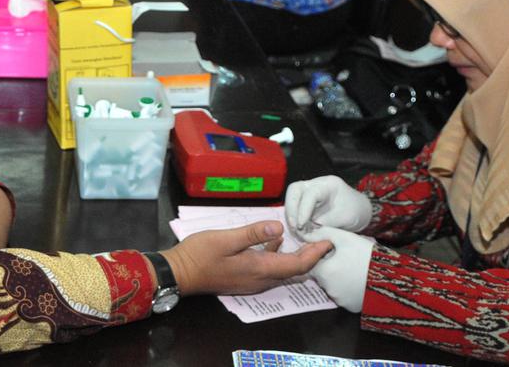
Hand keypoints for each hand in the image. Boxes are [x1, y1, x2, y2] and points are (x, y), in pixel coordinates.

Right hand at [161, 221, 332, 295]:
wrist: (179, 273)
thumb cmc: (199, 254)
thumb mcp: (225, 239)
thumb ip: (252, 233)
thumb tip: (279, 227)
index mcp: (258, 268)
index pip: (296, 264)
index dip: (314, 254)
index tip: (328, 242)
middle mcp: (259, 279)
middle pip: (293, 270)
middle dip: (310, 256)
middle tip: (322, 240)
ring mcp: (251, 281)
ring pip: (282, 270)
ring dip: (295, 256)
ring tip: (305, 239)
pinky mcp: (244, 278)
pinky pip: (269, 269)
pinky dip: (278, 256)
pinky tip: (274, 242)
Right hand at [284, 175, 371, 235]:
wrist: (359, 212)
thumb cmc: (356, 211)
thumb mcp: (345, 217)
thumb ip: (327, 222)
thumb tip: (309, 229)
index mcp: (328, 184)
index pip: (310, 194)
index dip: (303, 210)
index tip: (301, 225)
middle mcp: (315, 185)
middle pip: (294, 190)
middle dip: (291, 209)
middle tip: (294, 227)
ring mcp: (309, 192)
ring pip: (292, 199)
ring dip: (291, 216)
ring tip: (297, 231)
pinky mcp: (305, 202)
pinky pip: (294, 208)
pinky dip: (294, 219)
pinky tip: (299, 231)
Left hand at [300, 226, 373, 312]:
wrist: (390, 276)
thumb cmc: (366, 255)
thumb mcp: (343, 238)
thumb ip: (323, 234)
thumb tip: (307, 235)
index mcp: (323, 272)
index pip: (314, 263)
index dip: (324, 256)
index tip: (336, 253)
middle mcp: (328, 289)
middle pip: (324, 275)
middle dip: (331, 267)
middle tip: (347, 260)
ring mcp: (340, 300)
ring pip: (334, 286)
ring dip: (340, 279)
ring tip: (355, 270)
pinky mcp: (351, 307)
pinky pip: (345, 296)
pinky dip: (349, 290)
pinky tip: (359, 281)